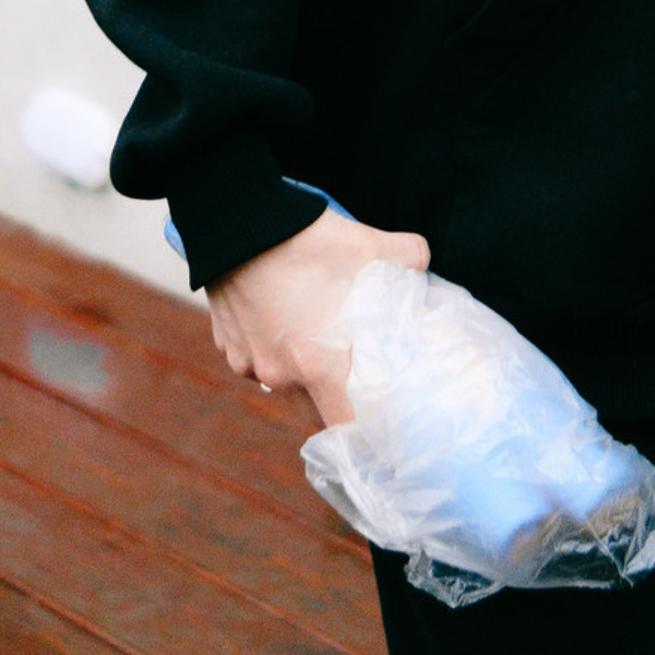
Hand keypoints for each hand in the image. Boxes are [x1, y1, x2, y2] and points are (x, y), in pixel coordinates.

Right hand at [206, 208, 431, 426]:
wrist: (235, 222)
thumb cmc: (302, 239)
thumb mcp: (367, 244)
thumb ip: (409, 259)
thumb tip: (424, 266)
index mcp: (319, 365)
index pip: (348, 429)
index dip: (370, 431)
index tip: (386, 420)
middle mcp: (282, 377)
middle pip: (319, 413)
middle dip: (341, 400)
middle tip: (362, 373)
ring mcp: (251, 365)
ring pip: (289, 387)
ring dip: (307, 375)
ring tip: (322, 339)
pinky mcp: (230, 349)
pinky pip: (260, 363)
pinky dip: (276, 352)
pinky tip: (286, 319)